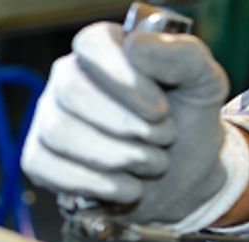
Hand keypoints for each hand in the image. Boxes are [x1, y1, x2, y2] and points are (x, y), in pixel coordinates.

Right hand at [22, 23, 248, 231]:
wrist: (186, 177)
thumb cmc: (190, 123)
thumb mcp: (205, 85)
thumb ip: (186, 57)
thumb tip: (136, 46)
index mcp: (107, 50)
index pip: (93, 46)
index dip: (126, 80)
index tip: (162, 110)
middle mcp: (71, 78)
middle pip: (72, 91)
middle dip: (129, 126)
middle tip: (165, 139)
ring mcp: (52, 118)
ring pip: (60, 132)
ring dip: (119, 157)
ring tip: (153, 163)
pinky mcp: (43, 158)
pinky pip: (47, 168)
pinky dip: (96, 184)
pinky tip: (128, 188)